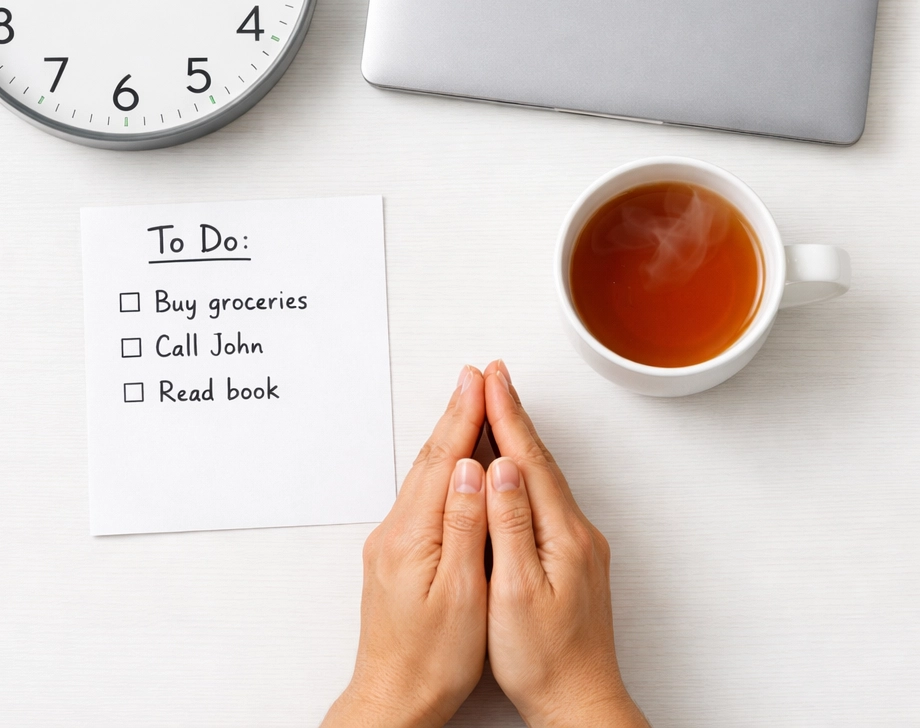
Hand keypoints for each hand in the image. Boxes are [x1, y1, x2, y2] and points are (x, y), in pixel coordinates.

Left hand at [322, 366, 488, 727]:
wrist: (393, 699)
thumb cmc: (432, 661)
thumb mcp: (460, 596)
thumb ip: (464, 526)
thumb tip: (470, 470)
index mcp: (413, 536)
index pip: (443, 461)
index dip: (465, 417)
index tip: (481, 381)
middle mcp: (396, 531)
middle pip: (430, 459)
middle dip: (455, 414)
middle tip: (475, 378)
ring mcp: (393, 542)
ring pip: (425, 474)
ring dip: (447, 436)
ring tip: (467, 406)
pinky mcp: (397, 554)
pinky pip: (422, 494)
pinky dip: (440, 467)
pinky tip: (452, 463)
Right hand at [483, 361, 649, 727]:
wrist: (581, 704)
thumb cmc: (543, 660)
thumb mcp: (515, 593)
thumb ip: (510, 526)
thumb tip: (503, 469)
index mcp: (562, 535)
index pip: (528, 459)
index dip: (506, 415)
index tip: (490, 379)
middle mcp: (576, 532)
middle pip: (539, 459)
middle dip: (514, 414)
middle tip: (494, 377)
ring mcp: (578, 544)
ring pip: (543, 476)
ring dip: (521, 438)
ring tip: (500, 408)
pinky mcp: (573, 558)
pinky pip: (545, 496)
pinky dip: (527, 469)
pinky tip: (515, 468)